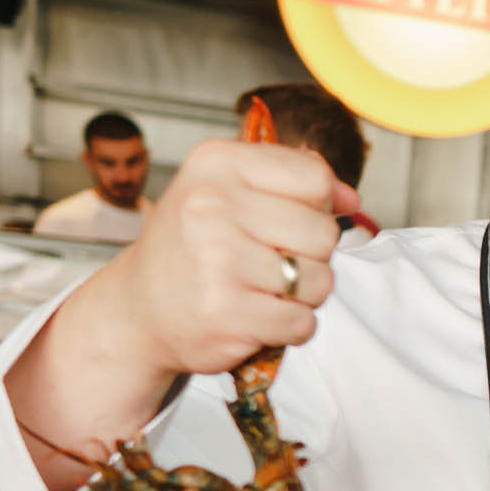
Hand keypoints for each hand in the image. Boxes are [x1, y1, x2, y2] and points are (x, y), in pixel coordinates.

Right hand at [103, 141, 358, 378]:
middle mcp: (210, 205)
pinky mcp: (227, 313)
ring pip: (320, 281)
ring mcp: (217, 261)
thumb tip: (351, 199)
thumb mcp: (227, 189)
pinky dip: (290, 326)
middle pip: (324, 232)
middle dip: (310, 255)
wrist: (138, 308)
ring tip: (261, 289)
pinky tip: (257, 316)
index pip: (314, 177)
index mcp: (215, 163)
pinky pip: (303, 322)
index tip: (286, 220)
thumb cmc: (192, 246)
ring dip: (302, 294)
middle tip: (268, 262)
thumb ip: (293, 182)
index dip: (316, 205)